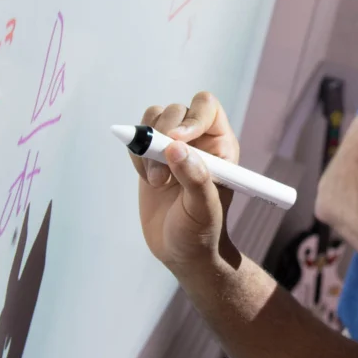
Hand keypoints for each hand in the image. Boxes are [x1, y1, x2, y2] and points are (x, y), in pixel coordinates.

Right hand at [133, 92, 240, 279]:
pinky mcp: (151, 157)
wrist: (181, 250)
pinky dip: (136, 157)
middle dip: (161, 138)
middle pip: (175, 111)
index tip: (175, 140)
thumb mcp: (204, 209)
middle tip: (160, 177)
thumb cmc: (201, 232)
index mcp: (220, 145)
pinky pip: (137, 139)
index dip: (190, 117)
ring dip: (147, 148)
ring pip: (153, 119)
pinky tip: (149, 181)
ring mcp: (173, 147)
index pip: (207, 107)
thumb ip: (195, 178)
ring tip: (156, 182)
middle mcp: (198, 140)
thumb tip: (176, 147)